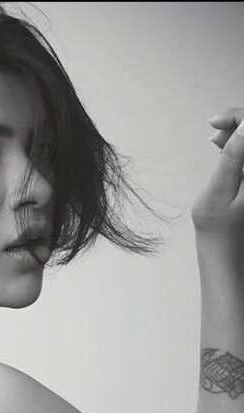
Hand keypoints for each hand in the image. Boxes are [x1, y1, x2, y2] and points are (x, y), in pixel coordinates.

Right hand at [191, 107, 243, 254]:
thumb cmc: (219, 231)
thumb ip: (233, 156)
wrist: (226, 254)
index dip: (235, 118)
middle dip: (236, 125)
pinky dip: (239, 147)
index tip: (213, 123)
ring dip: (237, 135)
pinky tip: (224, 149)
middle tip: (213, 131)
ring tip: (215, 140)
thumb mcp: (220, 190)